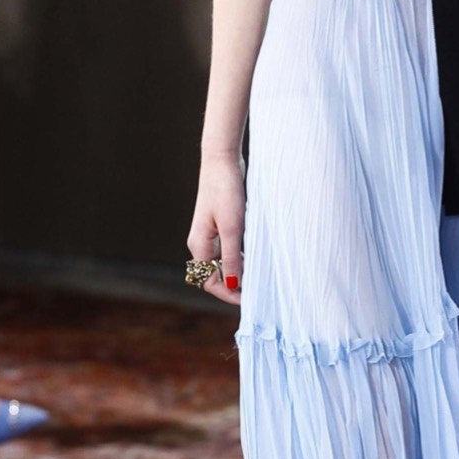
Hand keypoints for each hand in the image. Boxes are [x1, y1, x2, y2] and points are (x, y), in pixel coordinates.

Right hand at [186, 152, 244, 306]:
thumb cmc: (226, 191)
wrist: (222, 160)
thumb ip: (232, 257)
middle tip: (258, 289)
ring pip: (221, 262)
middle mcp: (200, 242)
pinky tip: (255, 256)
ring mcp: (208, 233)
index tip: (250, 298)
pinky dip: (240, 257)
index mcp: (199, 245)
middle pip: (214, 275)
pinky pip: (227, 250)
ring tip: (260, 274)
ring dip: (238, 271)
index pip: (209, 282)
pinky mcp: (218, 224)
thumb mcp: (233, 227)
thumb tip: (234, 284)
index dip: (228, 293)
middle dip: (234, 285)